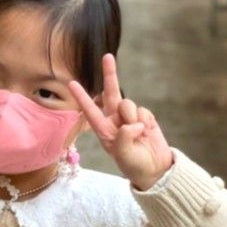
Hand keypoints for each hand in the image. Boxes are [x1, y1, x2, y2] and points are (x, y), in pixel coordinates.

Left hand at [68, 54, 173, 190]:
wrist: (155, 169)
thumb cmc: (134, 166)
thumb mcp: (124, 155)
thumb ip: (123, 136)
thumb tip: (132, 121)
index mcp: (104, 131)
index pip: (91, 111)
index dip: (82, 97)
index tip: (71, 83)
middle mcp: (114, 121)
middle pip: (111, 94)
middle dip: (110, 76)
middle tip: (107, 57)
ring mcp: (129, 118)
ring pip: (128, 104)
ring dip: (132, 116)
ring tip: (138, 133)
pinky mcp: (144, 118)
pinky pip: (142, 110)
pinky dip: (145, 120)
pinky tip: (147, 131)